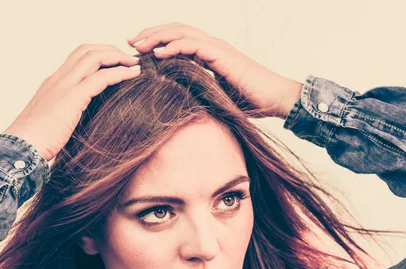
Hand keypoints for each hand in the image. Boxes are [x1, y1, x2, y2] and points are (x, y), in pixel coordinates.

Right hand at [4, 45, 141, 161]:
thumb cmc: (38, 142)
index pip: (78, 56)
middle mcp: (58, 78)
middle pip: (87, 50)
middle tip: (129, 60)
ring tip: (135, 64)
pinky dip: (120, 73)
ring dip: (118, 57)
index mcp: (54, 83)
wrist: (22, 147)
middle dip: (111, 50)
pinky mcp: (73, 97)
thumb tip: (85, 121)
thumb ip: (68, 114)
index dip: (99, 54)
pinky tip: (133, 76)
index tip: (117, 62)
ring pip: (95, 57)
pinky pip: (102, 77)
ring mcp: (64, 85)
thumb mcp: (55, 121)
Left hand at [127, 23, 302, 118]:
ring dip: (157, 37)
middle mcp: (213, 45)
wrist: (276, 99)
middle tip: (129, 42)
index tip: (137, 50)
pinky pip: (194, 45)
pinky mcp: (223, 56)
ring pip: (181, 33)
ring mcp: (218, 48)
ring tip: (138, 45)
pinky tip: (158, 54)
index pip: (178, 38)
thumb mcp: (218, 96)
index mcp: (210, 53)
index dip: (157, 40)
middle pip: (175, 29)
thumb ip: (200, 91)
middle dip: (150, 33)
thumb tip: (180, 99)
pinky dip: (174, 47)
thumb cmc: (252, 101)